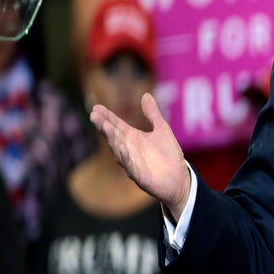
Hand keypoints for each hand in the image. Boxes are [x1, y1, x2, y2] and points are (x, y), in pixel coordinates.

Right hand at [90, 92, 190, 221]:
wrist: (180, 178)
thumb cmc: (169, 155)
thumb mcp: (162, 130)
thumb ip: (153, 114)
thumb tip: (145, 95)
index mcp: (133, 137)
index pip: (116, 124)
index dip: (107, 116)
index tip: (96, 107)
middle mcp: (129, 149)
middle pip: (113, 136)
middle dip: (104, 126)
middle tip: (94, 115)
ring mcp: (132, 162)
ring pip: (118, 150)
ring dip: (112, 139)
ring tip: (105, 127)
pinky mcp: (139, 176)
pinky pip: (130, 166)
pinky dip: (125, 157)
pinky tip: (121, 148)